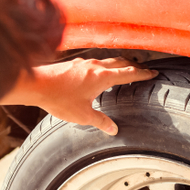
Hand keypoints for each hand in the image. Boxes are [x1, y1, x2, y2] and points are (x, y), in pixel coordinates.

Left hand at [2, 57, 158, 134]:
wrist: (36, 84)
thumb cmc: (59, 98)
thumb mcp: (83, 115)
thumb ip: (101, 121)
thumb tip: (113, 129)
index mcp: (103, 77)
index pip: (129, 73)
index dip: (143, 74)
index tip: (154, 73)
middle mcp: (96, 66)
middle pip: (122, 62)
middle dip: (135, 66)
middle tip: (144, 70)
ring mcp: (85, 63)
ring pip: (109, 60)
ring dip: (121, 63)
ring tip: (127, 67)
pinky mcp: (75, 63)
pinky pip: (97, 62)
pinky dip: (106, 65)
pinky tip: (101, 71)